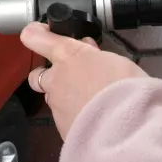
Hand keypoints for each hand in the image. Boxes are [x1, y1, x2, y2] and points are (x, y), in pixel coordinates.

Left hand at [21, 23, 147, 137]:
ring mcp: (56, 105)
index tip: (41, 34)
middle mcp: (55, 78)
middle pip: (37, 75)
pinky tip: (95, 121)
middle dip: (51, 76)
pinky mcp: (62, 128)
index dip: (35, 34)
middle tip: (73, 78)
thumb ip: (97, 58)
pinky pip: (64, 119)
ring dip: (65, 97)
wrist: (127, 128)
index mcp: (68, 55)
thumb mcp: (117, 61)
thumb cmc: (127, 87)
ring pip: (53, 98)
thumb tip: (89, 54)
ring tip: (91, 103)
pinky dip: (75, 117)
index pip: (34, 37)